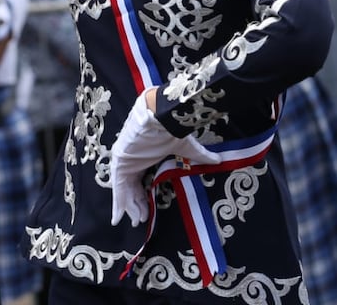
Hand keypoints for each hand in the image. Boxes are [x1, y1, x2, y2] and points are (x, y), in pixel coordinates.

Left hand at [109, 91, 219, 227]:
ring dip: (129, 207)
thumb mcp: (186, 148)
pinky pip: (118, 187)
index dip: (142, 197)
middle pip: (131, 189)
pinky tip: (117, 217)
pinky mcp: (120, 162)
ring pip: (123, 191)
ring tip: (136, 221)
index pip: (139, 182)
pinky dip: (118, 202)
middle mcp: (132, 161)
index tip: (147, 212)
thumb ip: (199, 156)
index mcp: (143, 158)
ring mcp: (124, 162)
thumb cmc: (170, 129)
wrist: (160, 115)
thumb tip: (218, 160)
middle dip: (135, 206)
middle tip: (141, 220)